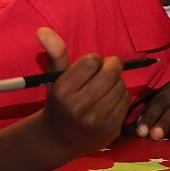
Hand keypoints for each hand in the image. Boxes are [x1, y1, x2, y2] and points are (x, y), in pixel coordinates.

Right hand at [36, 27, 131, 155]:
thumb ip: (55, 53)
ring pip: (120, 86)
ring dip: (116, 81)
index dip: (95, 60)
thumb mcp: (54, 78)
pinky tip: (109, 100)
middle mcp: (78, 108)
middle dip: (112, 65)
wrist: (57, 140)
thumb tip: (43, 30)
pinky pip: (126, 100)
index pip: (92, 61)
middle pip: (110, 73)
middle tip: (108, 67)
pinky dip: (120, 95)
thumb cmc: (59, 102)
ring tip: (106, 85)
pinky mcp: (110, 130)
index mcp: (62, 92)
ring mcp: (96, 121)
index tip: (91, 65)